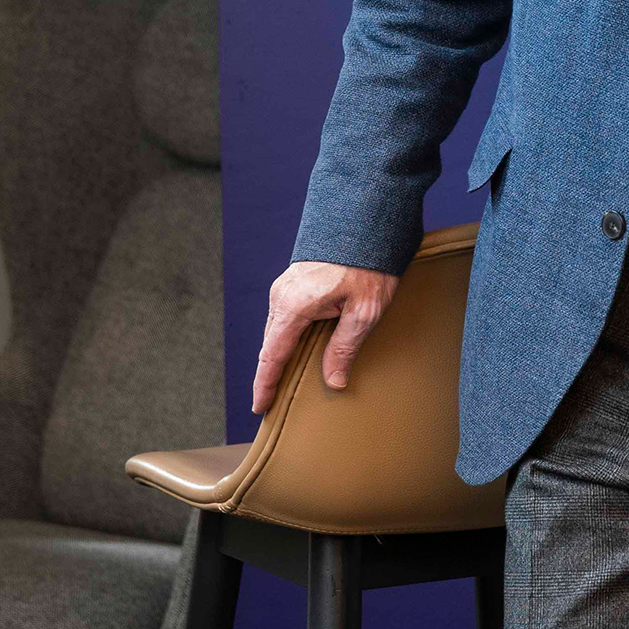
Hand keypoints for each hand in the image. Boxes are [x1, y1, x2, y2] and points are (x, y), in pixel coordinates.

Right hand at [253, 260, 399, 413]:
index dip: (266, 385)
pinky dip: (285, 338)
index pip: (273, 356)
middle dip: (270, 375)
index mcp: (294, 306)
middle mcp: (281, 297)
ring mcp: (284, 287)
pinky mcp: (293, 282)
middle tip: (271, 404)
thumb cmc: (368, 264)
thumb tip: (334, 381)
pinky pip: (284, 318)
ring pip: (277, 331)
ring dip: (278, 356)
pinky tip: (295, 350)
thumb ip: (344, 348)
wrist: (365, 221)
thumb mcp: (364, 312)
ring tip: (282, 383)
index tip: (260, 408)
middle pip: (271, 345)